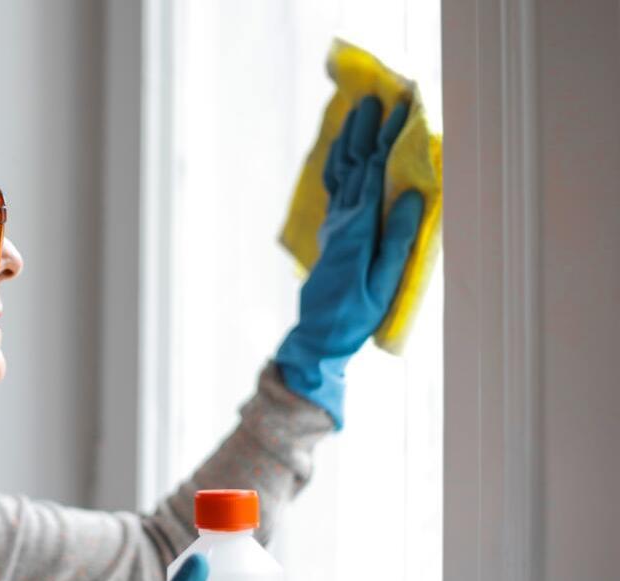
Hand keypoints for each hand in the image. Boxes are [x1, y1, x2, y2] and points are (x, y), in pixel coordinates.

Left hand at [275, 95, 424, 429]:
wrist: (319, 333)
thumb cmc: (357, 313)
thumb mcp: (384, 281)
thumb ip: (397, 239)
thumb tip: (409, 195)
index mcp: (359, 227)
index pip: (374, 173)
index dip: (387, 140)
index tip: (402, 110)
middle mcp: (343, 220)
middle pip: (353, 165)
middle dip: (365, 130)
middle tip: (377, 98)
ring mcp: (334, 224)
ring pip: (339, 173)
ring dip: (348, 141)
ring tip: (356, 113)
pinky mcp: (332, 233)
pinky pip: (334, 188)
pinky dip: (338, 163)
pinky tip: (341, 152)